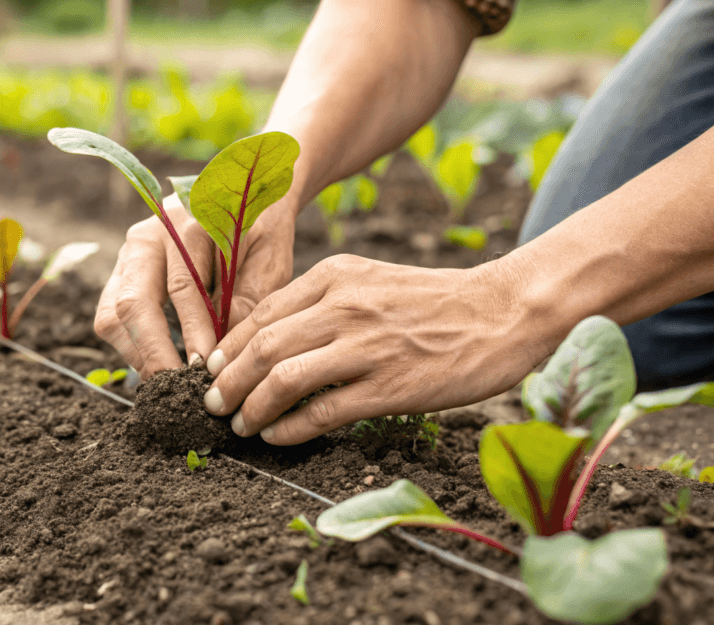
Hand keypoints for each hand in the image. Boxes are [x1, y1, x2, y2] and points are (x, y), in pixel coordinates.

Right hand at [95, 194, 296, 376]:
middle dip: (154, 352)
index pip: (182, 286)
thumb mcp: (268, 259)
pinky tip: (161, 366)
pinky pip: (111, 319)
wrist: (246, 195)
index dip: (193, 330)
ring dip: (138, 354)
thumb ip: (249, 300)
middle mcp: (148, 235)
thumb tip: (224, 352)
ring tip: (169, 385)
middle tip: (176, 388)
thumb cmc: (261, 230)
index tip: (206, 367)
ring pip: (112, 315)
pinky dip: (133, 347)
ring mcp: (129, 255)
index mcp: (186, 222)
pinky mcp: (122, 274)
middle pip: (133, 301)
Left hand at [201, 254, 545, 444]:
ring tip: (240, 425)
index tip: (212, 371)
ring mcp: (367, 347)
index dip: (228, 348)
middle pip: (263, 348)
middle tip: (213, 404)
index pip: (261, 315)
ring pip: (284, 380)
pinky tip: (277, 436)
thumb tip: (270, 339)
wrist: (501, 312)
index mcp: (335, 276)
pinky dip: (290, 428)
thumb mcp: (370, 282)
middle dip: (228, 382)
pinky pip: (323, 412)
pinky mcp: (390, 386)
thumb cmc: (434, 302)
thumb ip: (323, 301)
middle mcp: (344, 307)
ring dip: (252, 408)